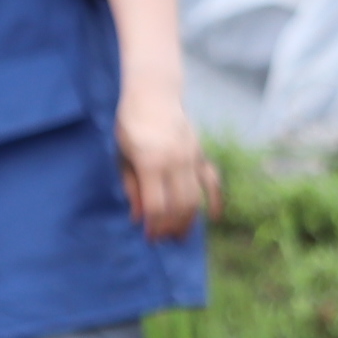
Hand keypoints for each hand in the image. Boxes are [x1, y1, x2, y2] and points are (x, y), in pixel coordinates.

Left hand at [113, 88, 217, 241]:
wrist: (154, 96)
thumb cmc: (130, 127)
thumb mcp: (122, 157)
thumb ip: (131, 187)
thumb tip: (138, 217)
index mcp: (151, 163)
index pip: (156, 205)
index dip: (154, 226)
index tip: (149, 238)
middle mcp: (176, 161)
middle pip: (179, 205)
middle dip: (171, 227)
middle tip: (164, 241)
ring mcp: (192, 157)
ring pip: (196, 196)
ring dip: (190, 220)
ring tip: (181, 236)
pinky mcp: (200, 153)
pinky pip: (213, 179)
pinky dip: (216, 199)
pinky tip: (214, 217)